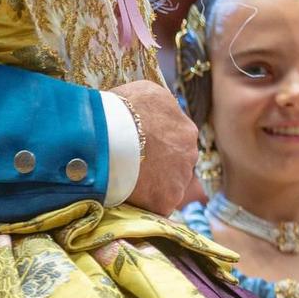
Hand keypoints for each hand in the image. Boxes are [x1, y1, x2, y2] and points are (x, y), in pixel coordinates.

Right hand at [112, 80, 202, 214]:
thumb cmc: (123, 108)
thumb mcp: (148, 93)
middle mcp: (190, 154)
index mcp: (186, 129)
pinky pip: (158, 205)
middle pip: (177, 164)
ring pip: (169, 186)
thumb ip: (161, 108)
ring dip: (154, 185)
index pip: (177, 141)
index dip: (159, 145)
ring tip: (128, 181)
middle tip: (136, 165)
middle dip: (160, 166)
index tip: (142, 148)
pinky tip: (129, 195)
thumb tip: (158, 114)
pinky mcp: (166, 201)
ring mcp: (180, 179)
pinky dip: (145, 203)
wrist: (108, 134)